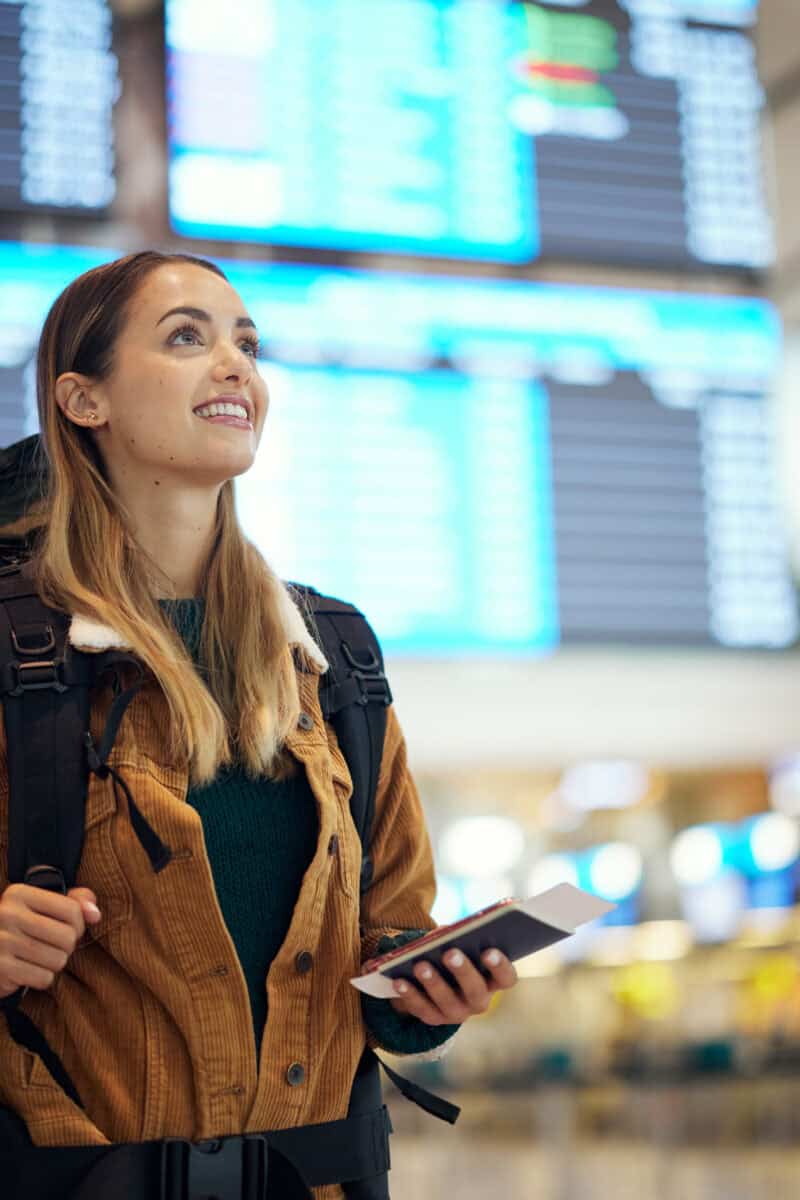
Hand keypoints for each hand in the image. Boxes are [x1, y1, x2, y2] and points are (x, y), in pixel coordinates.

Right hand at [0, 884, 101, 998]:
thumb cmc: (22, 927)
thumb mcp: (43, 906)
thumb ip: (75, 901)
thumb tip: (95, 915)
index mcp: (19, 894)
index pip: (72, 910)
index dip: (78, 924)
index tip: (67, 928)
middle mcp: (8, 914)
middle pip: (68, 937)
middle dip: (67, 946)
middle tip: (52, 946)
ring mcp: (2, 942)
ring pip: (58, 960)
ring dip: (54, 963)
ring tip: (40, 957)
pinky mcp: (1, 968)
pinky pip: (43, 978)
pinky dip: (42, 978)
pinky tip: (29, 970)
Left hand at [388, 948, 517, 1025]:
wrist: (435, 983)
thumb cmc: (454, 955)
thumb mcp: (460, 946)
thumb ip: (459, 938)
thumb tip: (447, 932)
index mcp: (493, 980)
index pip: (506, 978)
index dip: (500, 966)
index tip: (488, 951)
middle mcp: (479, 1001)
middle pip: (475, 991)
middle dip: (462, 971)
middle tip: (450, 953)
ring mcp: (457, 1013)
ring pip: (447, 1003)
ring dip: (434, 983)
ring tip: (421, 965)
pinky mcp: (433, 1019)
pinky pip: (421, 1008)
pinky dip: (410, 994)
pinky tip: (399, 980)